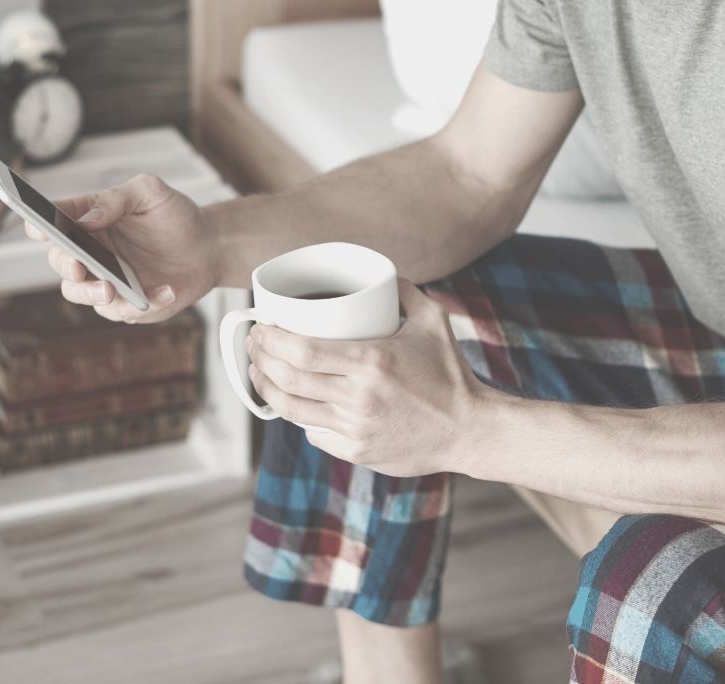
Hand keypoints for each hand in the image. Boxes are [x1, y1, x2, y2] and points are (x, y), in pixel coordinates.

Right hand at [24, 172, 218, 323]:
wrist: (207, 247)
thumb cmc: (174, 215)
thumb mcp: (150, 193)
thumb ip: (117, 198)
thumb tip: (87, 219)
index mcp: (89, 218)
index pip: (55, 219)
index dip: (40, 223)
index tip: (37, 229)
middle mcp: (90, 250)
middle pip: (60, 261)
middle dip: (66, 265)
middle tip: (80, 267)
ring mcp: (104, 279)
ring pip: (78, 293)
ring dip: (91, 294)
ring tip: (112, 289)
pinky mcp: (125, 303)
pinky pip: (122, 311)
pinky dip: (144, 303)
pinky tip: (167, 290)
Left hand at [246, 278, 486, 477]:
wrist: (469, 429)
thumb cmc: (450, 374)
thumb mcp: (433, 320)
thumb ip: (404, 290)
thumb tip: (378, 273)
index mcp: (372, 363)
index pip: (302, 351)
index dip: (271, 340)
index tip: (262, 328)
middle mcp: (359, 398)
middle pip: (289, 379)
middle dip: (261, 359)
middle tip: (255, 345)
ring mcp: (356, 429)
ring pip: (291, 410)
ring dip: (267, 388)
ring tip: (260, 371)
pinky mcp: (357, 452)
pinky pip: (313, 432)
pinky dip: (297, 415)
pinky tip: (292, 401)